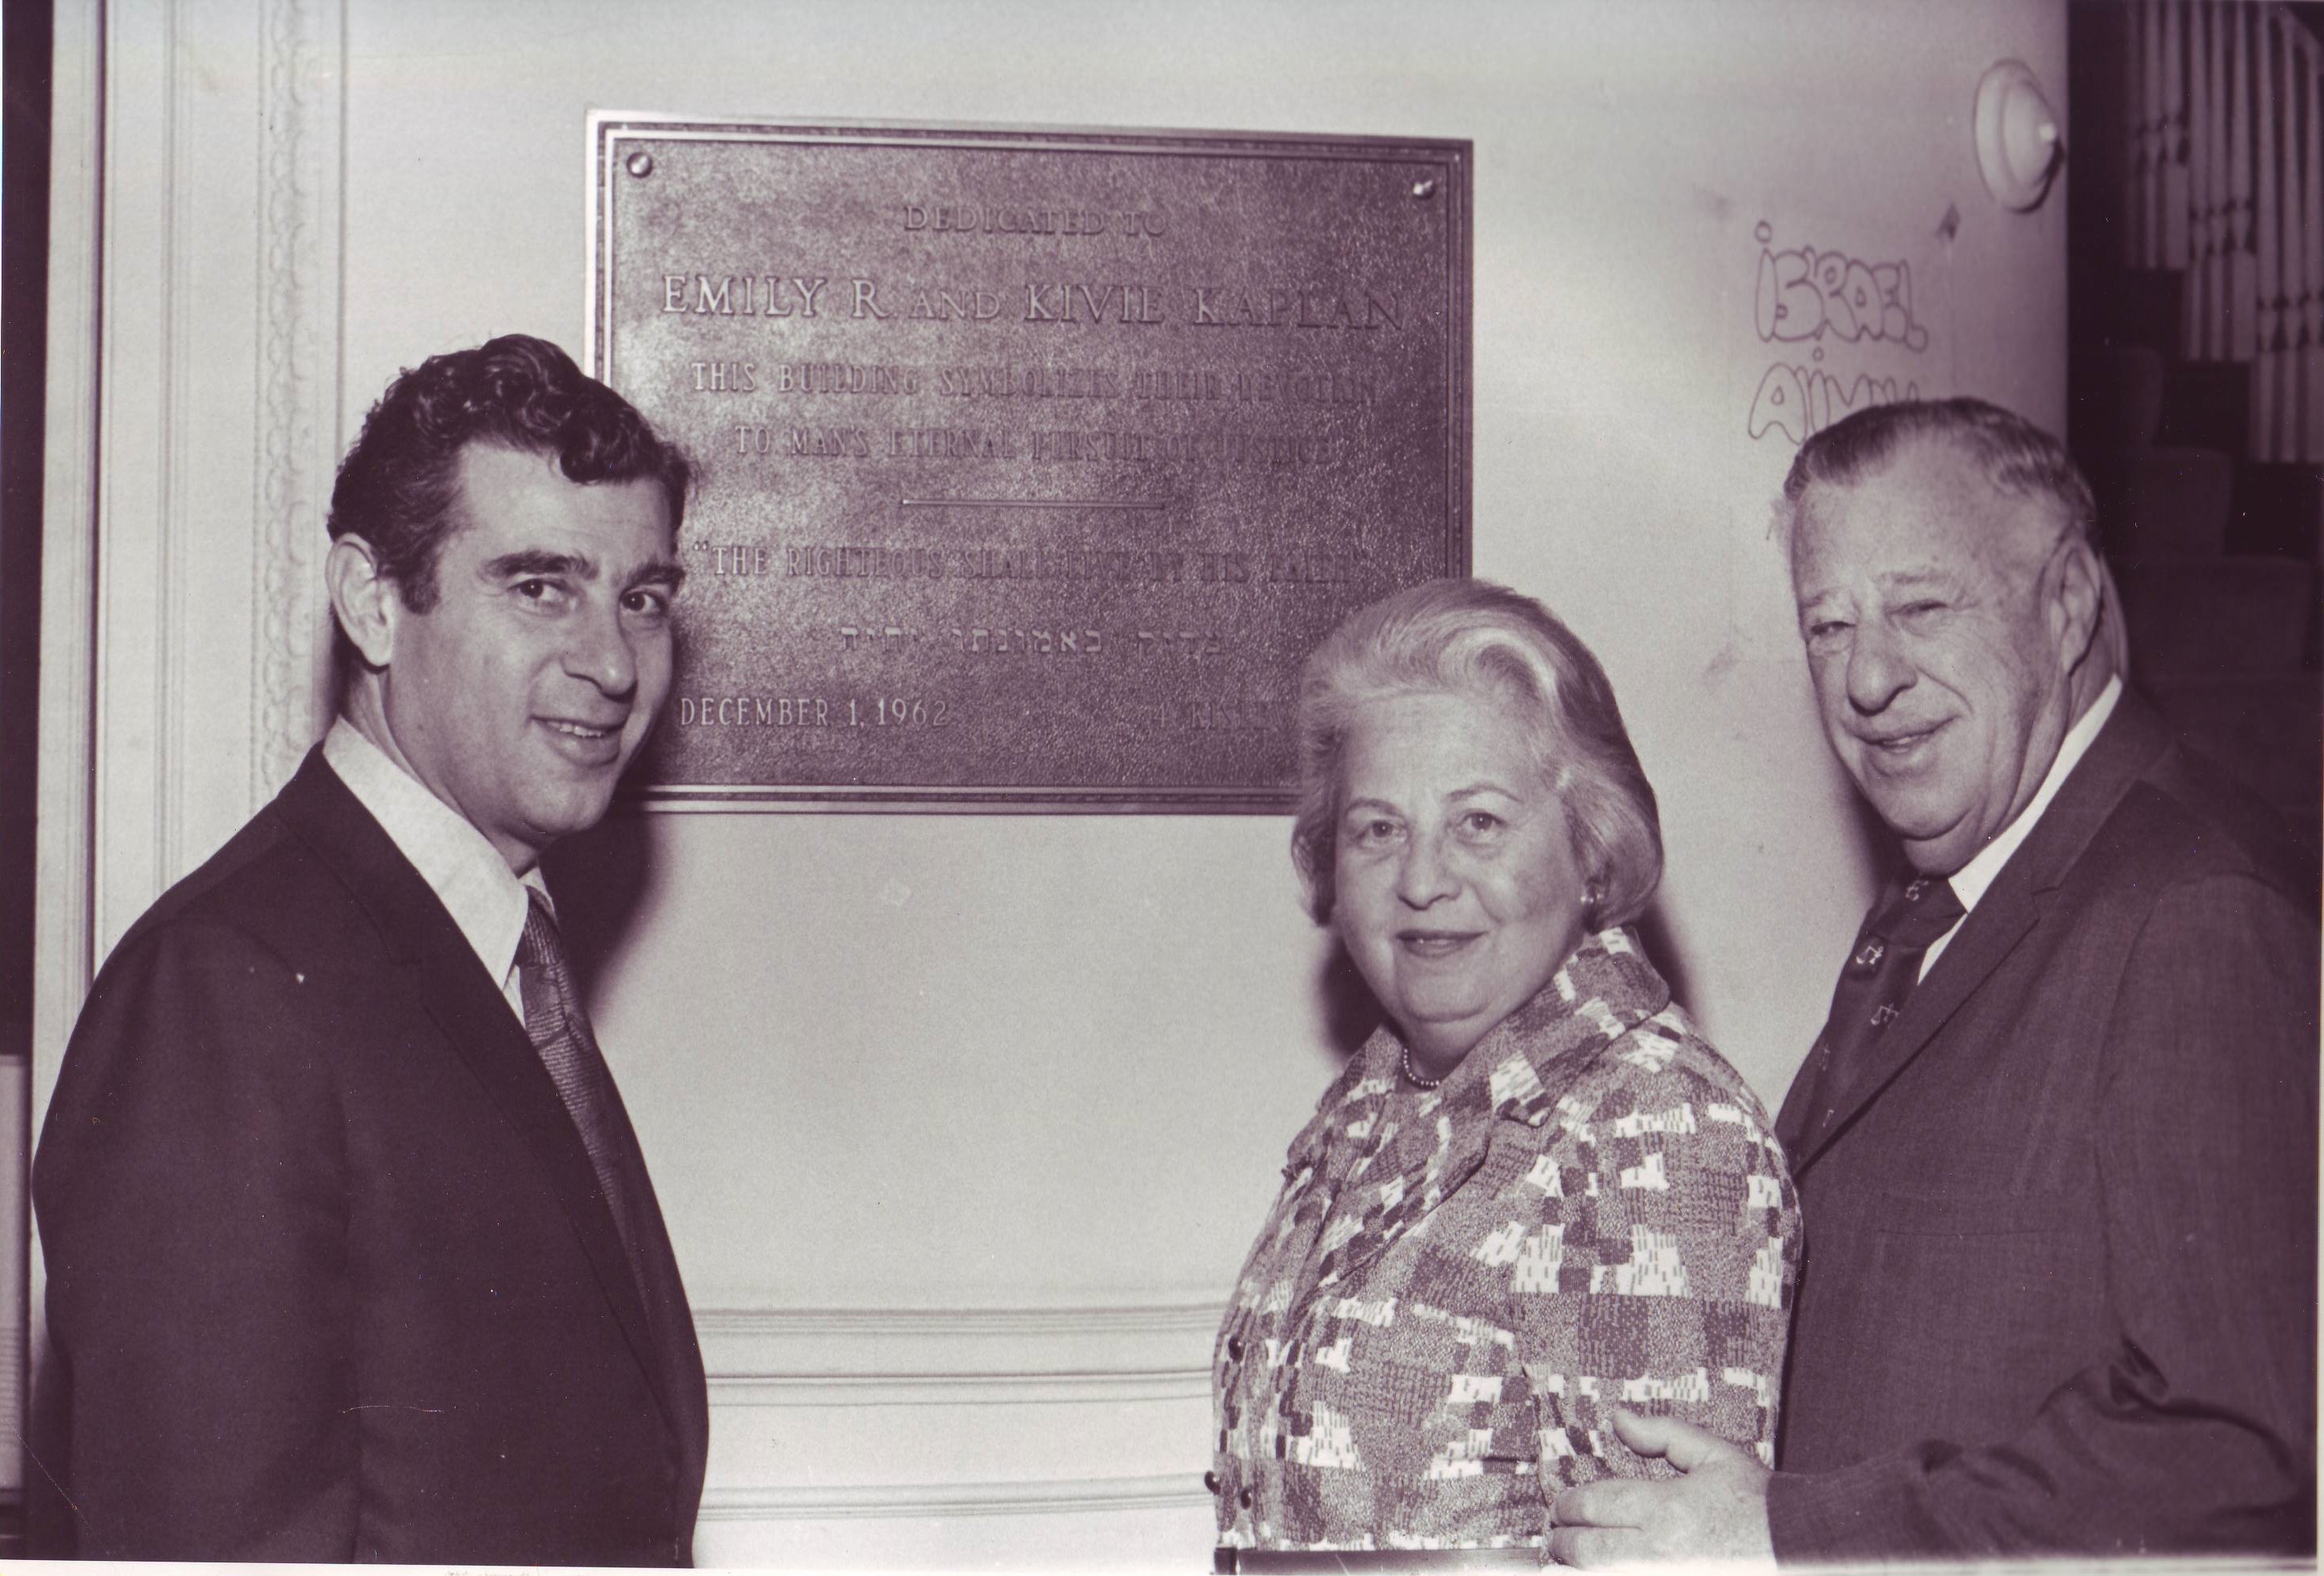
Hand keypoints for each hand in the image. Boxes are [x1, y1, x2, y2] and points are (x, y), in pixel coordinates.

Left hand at [1547, 1408, 1774, 1566]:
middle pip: (1586, 1550)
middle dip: (1562, 1542)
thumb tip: (1617, 1417)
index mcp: (1666, 1509)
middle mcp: (1659, 1553)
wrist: (1802, 1548)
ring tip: (1566, 1564)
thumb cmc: (1757, 1504)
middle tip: (1556, 1535)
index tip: (1562, 1506)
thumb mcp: (1713, 1455)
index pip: (1594, 1505)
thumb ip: (1661, 1435)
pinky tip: (1598, 1574)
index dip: (1568, 1505)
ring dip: (1573, 1571)